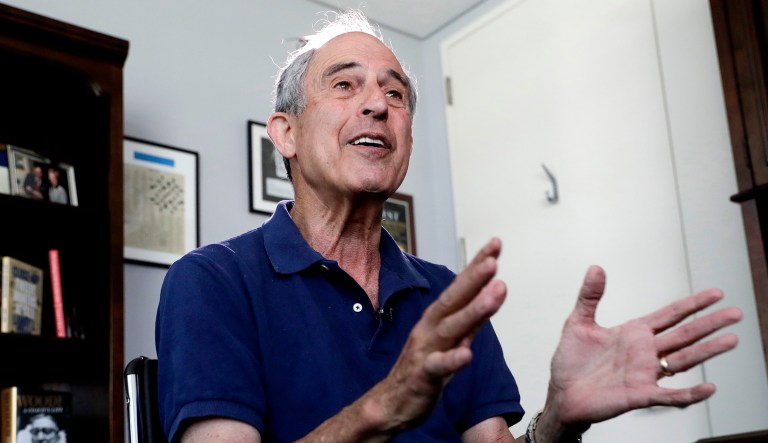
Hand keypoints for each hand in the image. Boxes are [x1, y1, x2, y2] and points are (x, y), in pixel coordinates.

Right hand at [376, 237, 508, 428]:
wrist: (391, 403)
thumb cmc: (424, 368)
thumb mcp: (452, 340)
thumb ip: (472, 319)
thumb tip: (494, 291)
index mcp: (438, 318)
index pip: (461, 287)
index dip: (477, 265)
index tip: (495, 243)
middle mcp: (431, 328)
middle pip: (454, 300)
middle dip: (474, 278)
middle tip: (493, 260)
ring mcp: (426, 350)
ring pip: (451, 328)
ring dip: (474, 309)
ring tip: (496, 291)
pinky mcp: (423, 376)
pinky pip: (439, 366)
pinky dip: (453, 359)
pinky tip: (468, 354)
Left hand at [539, 265, 741, 436]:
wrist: (562, 393)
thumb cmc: (571, 361)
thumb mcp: (578, 323)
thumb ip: (589, 296)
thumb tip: (596, 267)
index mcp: (634, 332)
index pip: (671, 315)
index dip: (693, 304)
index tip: (716, 294)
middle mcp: (645, 352)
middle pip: (685, 335)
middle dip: (709, 323)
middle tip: (735, 313)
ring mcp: (645, 374)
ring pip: (683, 360)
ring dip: (707, 351)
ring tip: (731, 340)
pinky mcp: (639, 395)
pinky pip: (670, 396)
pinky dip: (689, 393)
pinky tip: (708, 387)